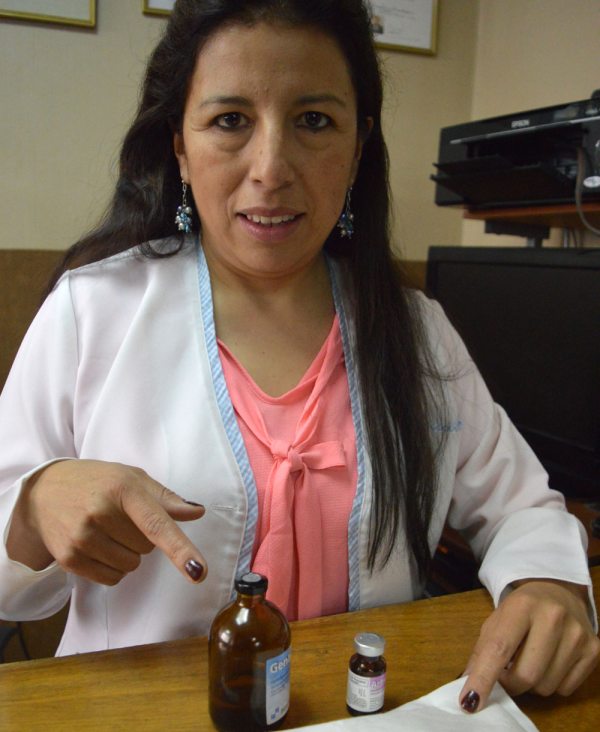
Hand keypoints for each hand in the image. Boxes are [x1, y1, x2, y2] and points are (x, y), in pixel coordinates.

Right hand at [7, 459, 206, 585]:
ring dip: (127, 554)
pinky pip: (111, 578)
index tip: (198, 571)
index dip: (180, 549)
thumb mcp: (132, 478)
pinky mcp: (69, 558)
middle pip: (148, 548)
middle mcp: (100, 513)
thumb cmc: (97, 482)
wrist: (44, 492)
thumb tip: (197, 512)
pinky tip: (97, 546)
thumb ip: (165, 498)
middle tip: (120, 518)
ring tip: (107, 531)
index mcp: (123, 488)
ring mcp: (82, 537)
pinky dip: (112, 567)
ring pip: (131, 565)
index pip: (157, 524)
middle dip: (142, 537)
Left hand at [459, 579, 599, 711]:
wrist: (559, 592)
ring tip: (530, 660)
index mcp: (522, 604)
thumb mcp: (497, 619)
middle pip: (526, 675)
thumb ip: (483, 650)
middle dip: (510, 684)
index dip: (484, 678)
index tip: (470, 700)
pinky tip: (549, 661)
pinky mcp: (594, 650)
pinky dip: (551, 683)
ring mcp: (577, 634)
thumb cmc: (522, 608)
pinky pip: (565, 689)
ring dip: (531, 683)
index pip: (499, 648)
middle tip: (505, 673)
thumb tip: (469, 683)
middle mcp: (553, 616)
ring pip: (545, 687)